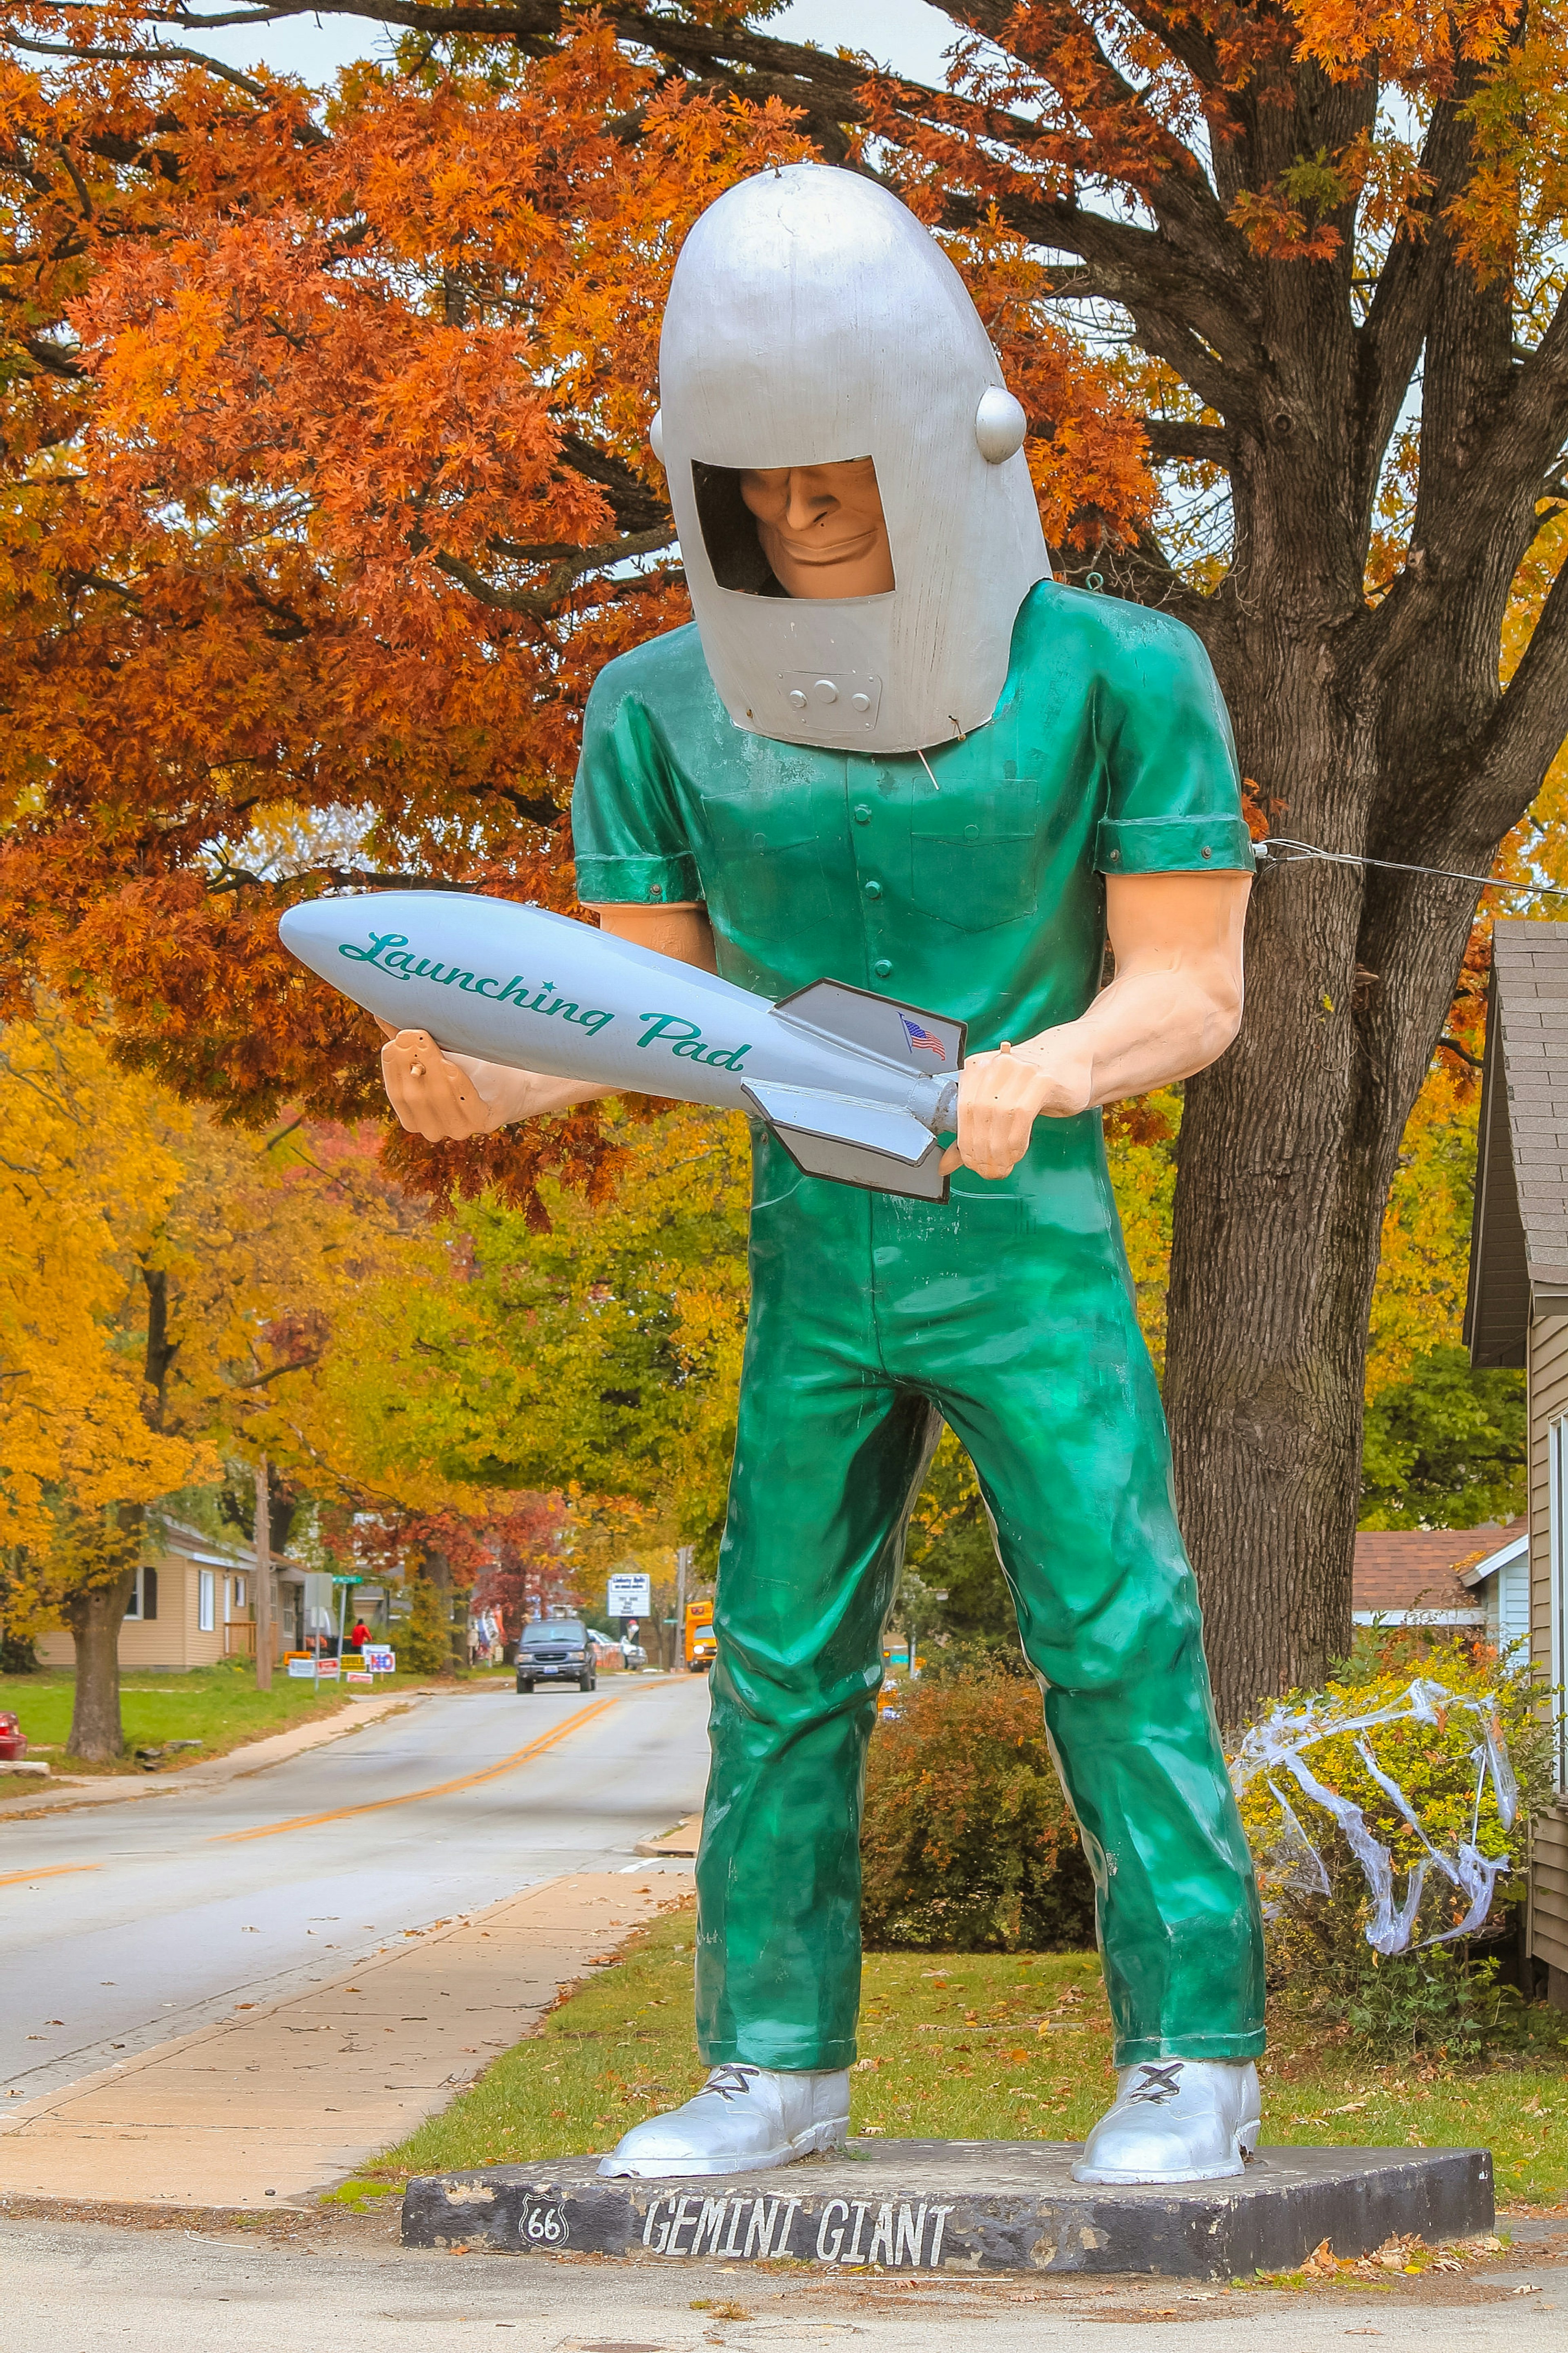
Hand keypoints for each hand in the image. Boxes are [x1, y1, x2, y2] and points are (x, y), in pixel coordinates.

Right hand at [379, 1027, 502, 1139]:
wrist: (511, 1084)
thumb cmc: (469, 1067)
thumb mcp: (437, 1053)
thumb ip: (411, 1042)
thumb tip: (381, 1012)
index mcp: (414, 1116)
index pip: (396, 1093)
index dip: (393, 1068)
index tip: (393, 1042)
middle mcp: (432, 1128)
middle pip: (414, 1096)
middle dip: (411, 1063)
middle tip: (410, 1035)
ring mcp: (458, 1128)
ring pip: (439, 1099)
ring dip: (432, 1069)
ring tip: (428, 1044)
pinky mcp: (484, 1121)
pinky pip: (467, 1104)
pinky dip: (458, 1085)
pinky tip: (451, 1066)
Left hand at [941, 1036, 1093, 1180]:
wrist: (1072, 1061)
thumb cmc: (1033, 1086)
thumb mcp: (1000, 1105)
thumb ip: (972, 1133)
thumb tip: (945, 1164)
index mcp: (976, 1068)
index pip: (961, 1110)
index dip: (964, 1143)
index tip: (971, 1164)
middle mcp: (995, 1064)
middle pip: (978, 1114)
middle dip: (981, 1150)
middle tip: (988, 1171)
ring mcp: (1019, 1068)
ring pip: (999, 1115)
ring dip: (998, 1150)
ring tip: (1002, 1167)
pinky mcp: (1043, 1079)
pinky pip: (1021, 1115)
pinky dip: (1016, 1141)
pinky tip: (1017, 1153)